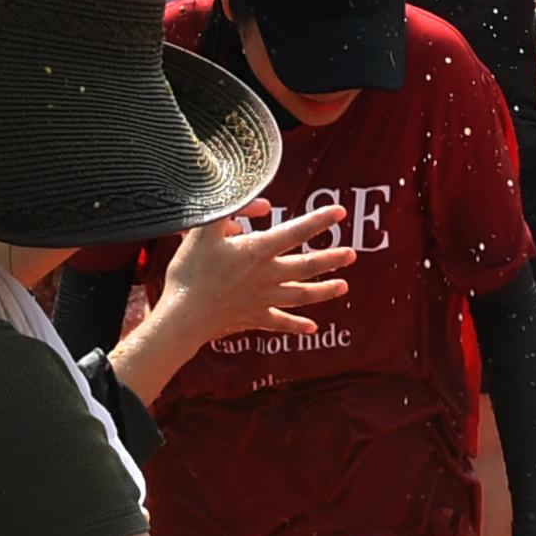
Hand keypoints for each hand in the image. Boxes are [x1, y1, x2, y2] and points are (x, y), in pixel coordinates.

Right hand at [154, 202, 353, 348]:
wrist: (183, 316)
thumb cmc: (191, 270)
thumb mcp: (205, 230)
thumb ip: (234, 211)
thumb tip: (263, 206)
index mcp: (257, 250)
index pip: (296, 232)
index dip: (319, 220)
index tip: (340, 212)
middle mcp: (267, 275)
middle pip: (307, 266)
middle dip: (331, 259)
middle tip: (352, 254)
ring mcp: (263, 299)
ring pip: (302, 295)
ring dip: (325, 291)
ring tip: (344, 286)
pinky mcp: (254, 318)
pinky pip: (281, 322)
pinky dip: (297, 326)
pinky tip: (313, 329)